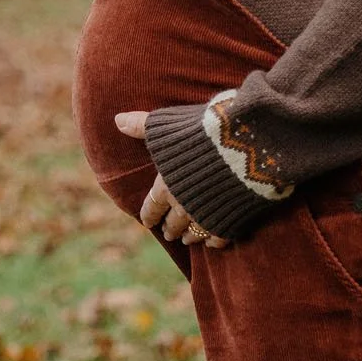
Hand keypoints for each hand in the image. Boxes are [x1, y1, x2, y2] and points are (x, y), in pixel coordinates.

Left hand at [114, 111, 229, 248]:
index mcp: (166, 186)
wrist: (244, 145)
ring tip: (188, 238)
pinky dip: (214, 241)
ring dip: (189, 237)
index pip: (152, 207)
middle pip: (173, 224)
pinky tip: (213, 241)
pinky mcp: (231, 220)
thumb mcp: (167, 126)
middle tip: (168, 233)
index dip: (149, 215)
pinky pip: (219, 238)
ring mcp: (207, 217)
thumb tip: (117, 119)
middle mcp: (184, 207)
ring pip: (194, 234)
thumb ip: (142, 126)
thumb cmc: (201, 131)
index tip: (148, 223)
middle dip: (169, 228)